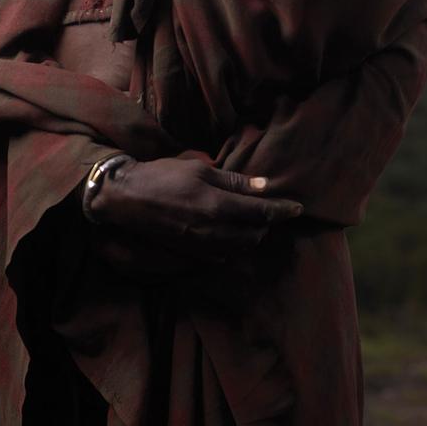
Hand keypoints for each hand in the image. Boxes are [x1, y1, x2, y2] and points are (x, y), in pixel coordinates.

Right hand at [89, 157, 302, 261]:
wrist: (128, 199)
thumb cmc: (163, 176)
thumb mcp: (200, 170)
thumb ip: (233, 181)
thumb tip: (263, 186)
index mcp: (218, 206)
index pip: (261, 212)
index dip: (282, 210)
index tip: (298, 208)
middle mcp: (214, 231)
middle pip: (254, 235)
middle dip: (267, 224)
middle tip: (270, 210)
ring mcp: (202, 246)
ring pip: (240, 249)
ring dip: (251, 237)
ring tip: (252, 222)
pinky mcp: (191, 254)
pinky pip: (222, 256)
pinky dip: (233, 247)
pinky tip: (230, 234)